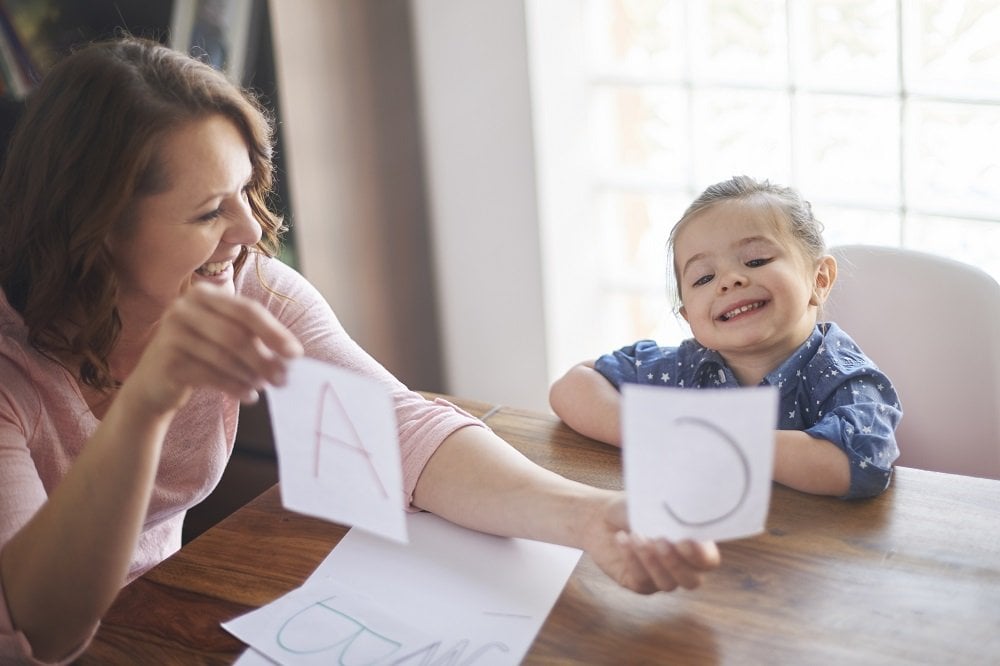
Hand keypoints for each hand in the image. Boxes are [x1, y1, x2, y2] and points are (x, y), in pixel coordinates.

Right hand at [124, 282, 302, 414]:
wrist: (155, 383)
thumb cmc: (200, 356)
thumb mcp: (224, 338)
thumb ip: (254, 337)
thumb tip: (291, 355)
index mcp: (202, 294)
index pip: (247, 310)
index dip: (274, 332)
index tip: (296, 354)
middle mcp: (183, 308)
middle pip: (236, 334)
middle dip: (264, 359)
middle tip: (284, 378)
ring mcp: (171, 334)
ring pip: (224, 357)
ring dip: (250, 375)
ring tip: (264, 386)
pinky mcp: (166, 361)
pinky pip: (210, 375)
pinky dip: (234, 387)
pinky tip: (249, 396)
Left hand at [582, 492, 719, 593]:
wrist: (601, 516)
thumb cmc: (634, 507)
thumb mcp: (654, 505)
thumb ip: (672, 515)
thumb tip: (683, 516)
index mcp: (692, 546)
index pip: (708, 561)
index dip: (700, 555)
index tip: (684, 540)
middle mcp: (681, 567)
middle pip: (692, 581)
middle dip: (676, 563)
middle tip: (660, 541)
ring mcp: (661, 578)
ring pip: (667, 584)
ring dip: (650, 560)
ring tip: (636, 535)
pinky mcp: (640, 584)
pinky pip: (642, 581)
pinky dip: (632, 559)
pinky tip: (622, 539)